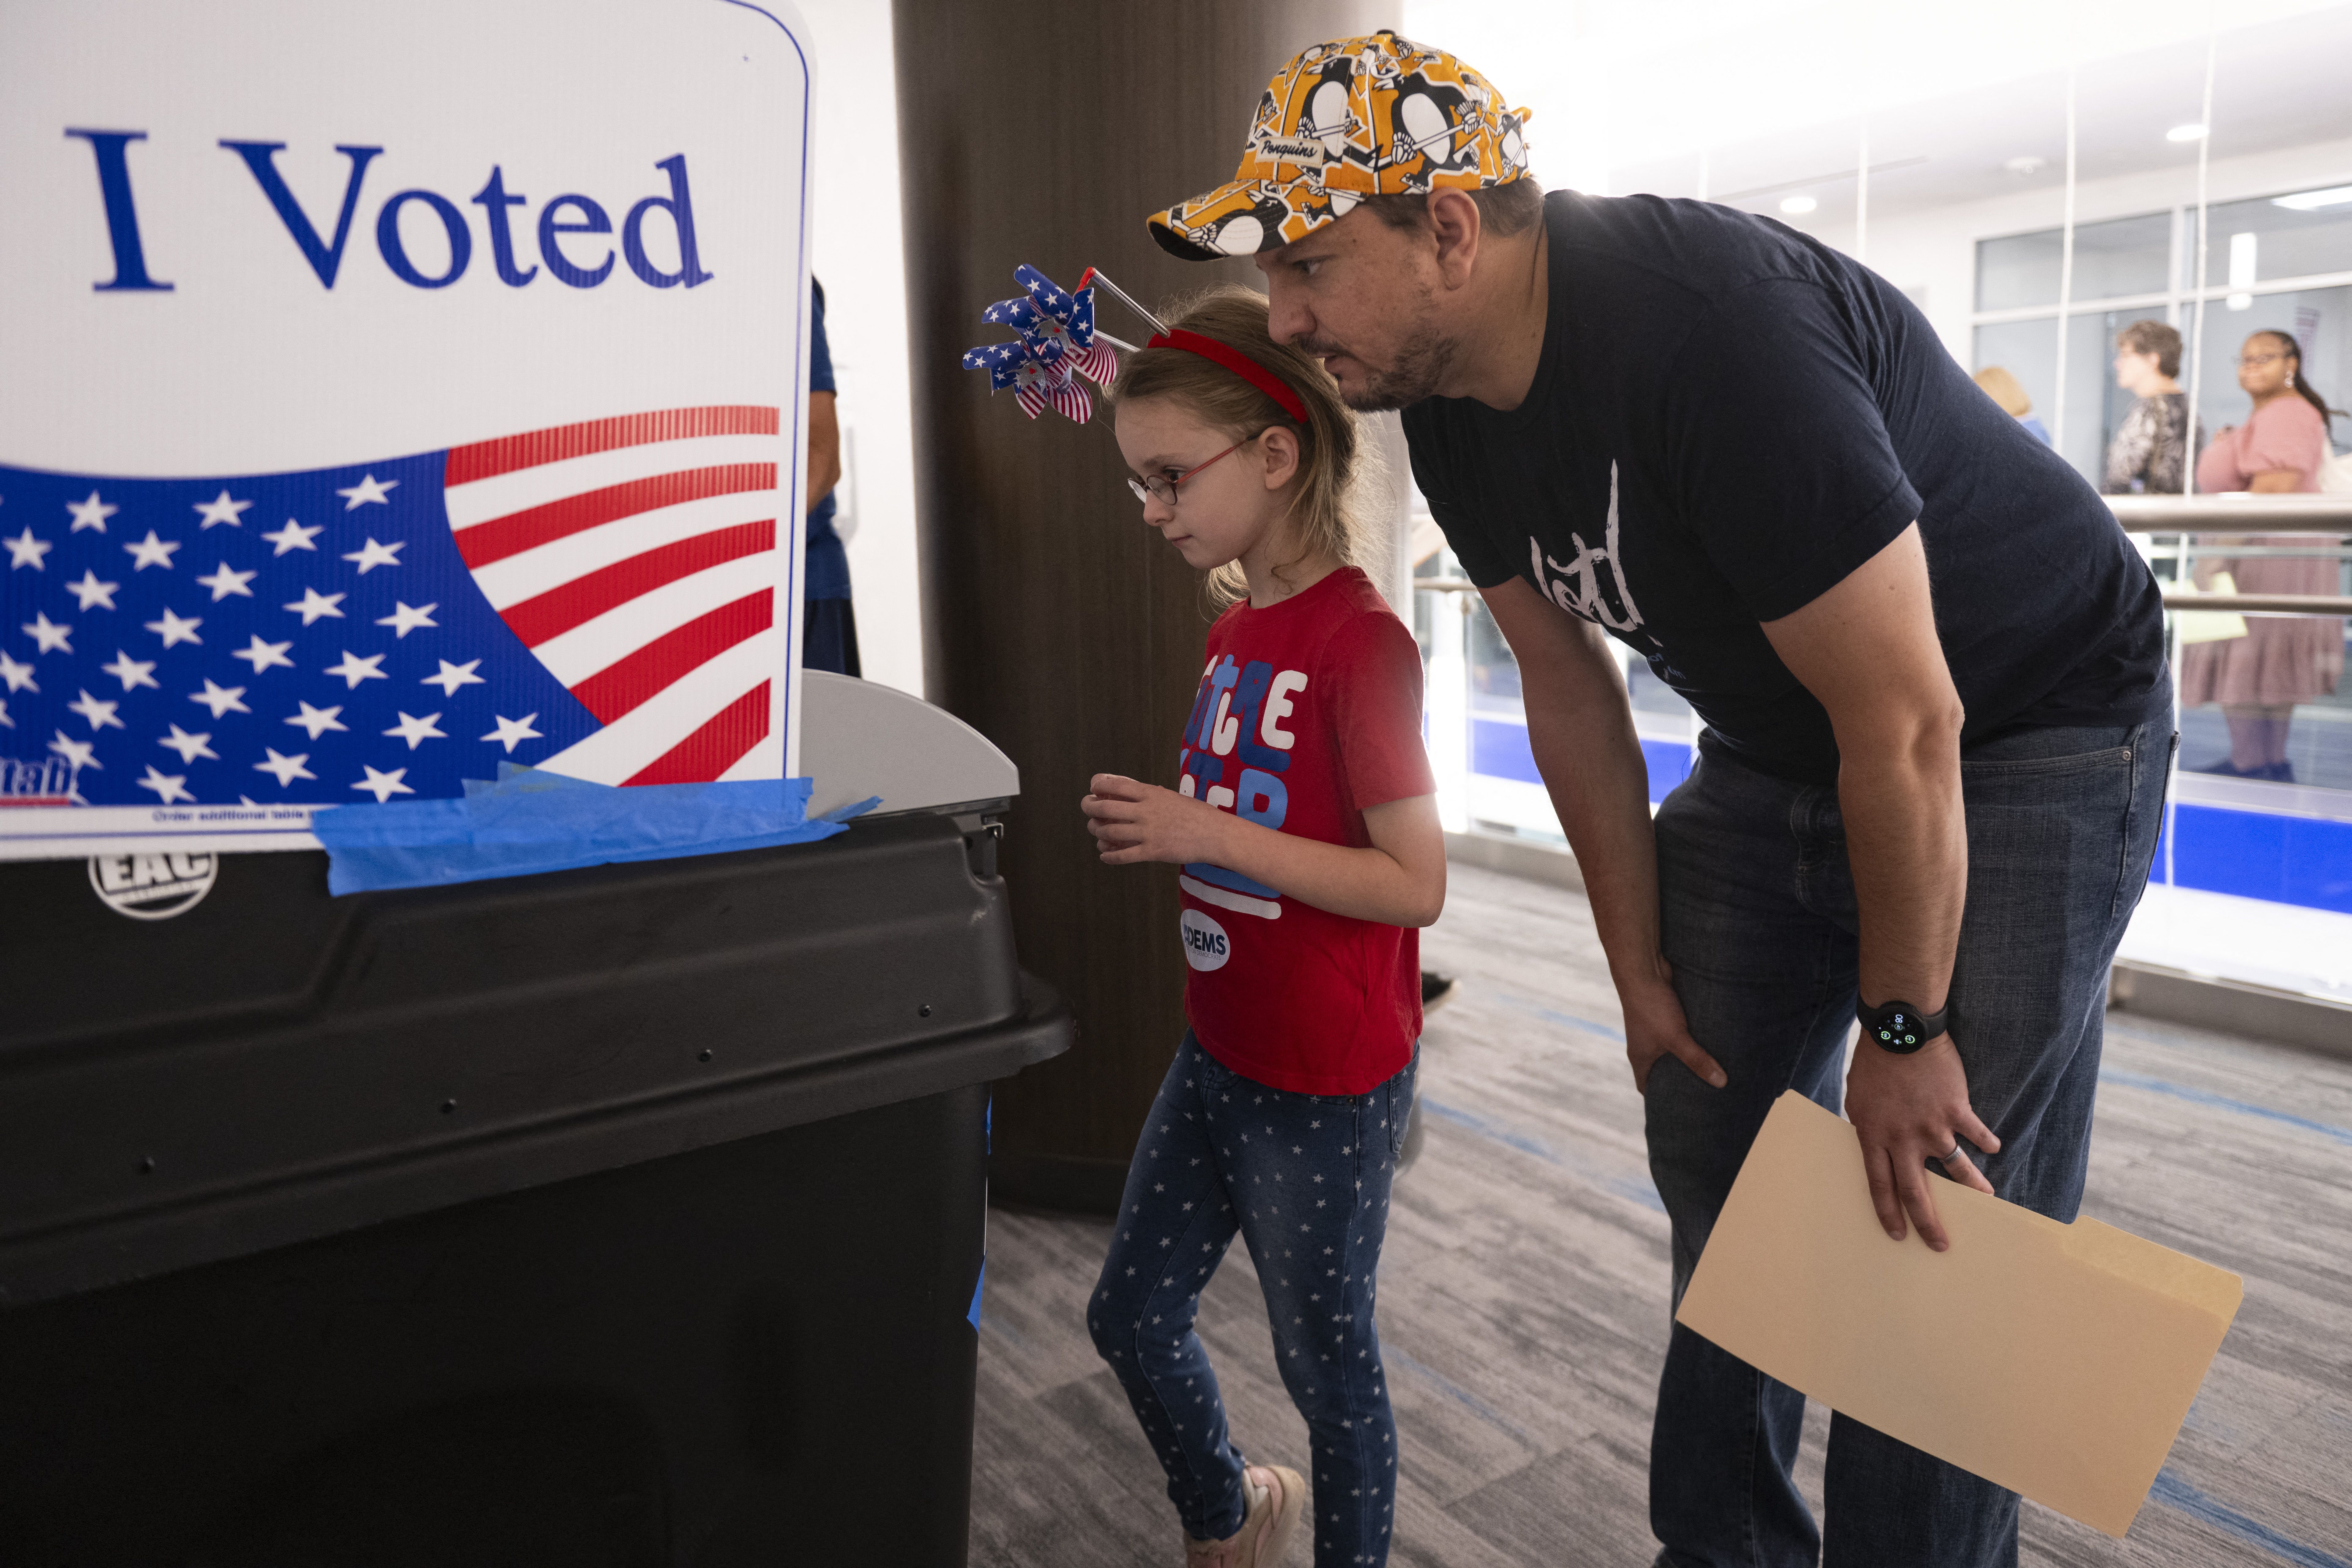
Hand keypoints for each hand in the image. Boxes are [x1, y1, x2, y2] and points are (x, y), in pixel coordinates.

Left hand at [1081, 774, 1232, 866]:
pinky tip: (1104, 855)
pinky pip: (1123, 855)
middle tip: (1088, 810)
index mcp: (1151, 793)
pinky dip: (1109, 855)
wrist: (1216, 834)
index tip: (1093, 790)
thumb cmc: (1198, 814)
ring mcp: (1148, 832)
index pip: (1115, 785)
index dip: (1098, 786)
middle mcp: (1145, 811)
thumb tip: (1137, 793)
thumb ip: (1153, 796)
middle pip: (1105, 808)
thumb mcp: (1173, 797)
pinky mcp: (1152, 852)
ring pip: (1110, 831)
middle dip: (1090, 808)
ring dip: (1098, 832)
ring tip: (1097, 832)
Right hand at [1619, 956, 1726, 1092]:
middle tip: (1703, 1094)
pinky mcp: (1666, 1014)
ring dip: (1689, 1058)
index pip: (1645, 1086)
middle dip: (1679, 1080)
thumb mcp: (1676, 1038)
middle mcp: (1645, 1045)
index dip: (1659, 1100)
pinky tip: (1711, 1043)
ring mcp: (1655, 1029)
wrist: (1643, 968)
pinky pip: (1680, 1032)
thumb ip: (1697, 1060)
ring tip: (1713, 1070)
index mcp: (1640, 1057)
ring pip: (1673, 1050)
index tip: (1677, 1110)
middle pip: (1661, 1070)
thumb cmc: (1651, 1006)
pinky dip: (1693, 1039)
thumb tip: (1721, 1083)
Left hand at [1844, 1033, 2001, 1250]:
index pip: (1880, 1186)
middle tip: (1939, 1245)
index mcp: (1874, 1136)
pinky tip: (1993, 1148)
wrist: (1901, 1032)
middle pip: (1916, 1191)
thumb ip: (1869, 1128)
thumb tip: (1880, 1147)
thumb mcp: (1858, 1100)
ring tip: (1986, 1200)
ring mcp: (1933, 1126)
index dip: (1888, 1213)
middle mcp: (1903, 1139)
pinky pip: (1976, 1133)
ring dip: (1973, 1187)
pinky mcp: (1956, 1110)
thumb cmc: (1874, 1065)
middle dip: (1928, 1223)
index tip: (1897, 1235)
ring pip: (1956, 1168)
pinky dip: (1986, 1141)